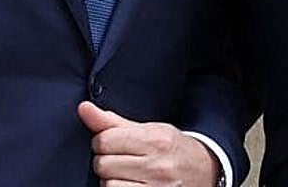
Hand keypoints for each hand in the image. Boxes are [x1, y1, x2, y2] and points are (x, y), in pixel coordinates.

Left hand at [78, 100, 218, 186]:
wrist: (204, 172)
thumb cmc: (171, 148)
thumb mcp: (149, 129)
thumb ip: (113, 121)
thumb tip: (83, 108)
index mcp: (156, 140)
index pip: (105, 140)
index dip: (102, 141)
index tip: (112, 142)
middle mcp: (158, 166)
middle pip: (103, 164)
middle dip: (106, 161)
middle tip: (120, 159)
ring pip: (107, 185)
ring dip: (110, 180)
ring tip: (126, 175)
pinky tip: (129, 185)